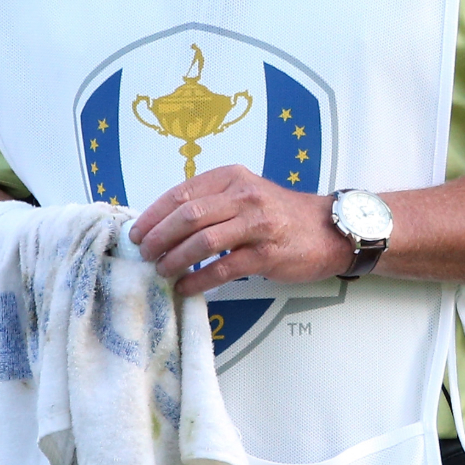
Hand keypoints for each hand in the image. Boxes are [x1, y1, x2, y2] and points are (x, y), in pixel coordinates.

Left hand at [130, 166, 351, 294]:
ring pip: (203, 242)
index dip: (154, 214)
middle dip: (159, 237)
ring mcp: (257, 224)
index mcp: (232, 178)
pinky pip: (224, 268)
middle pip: (188, 216)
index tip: (137, 232)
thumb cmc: (279, 213)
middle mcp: (244, 196)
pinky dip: (199, 280)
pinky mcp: (267, 254)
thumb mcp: (245, 193)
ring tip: (162, 271)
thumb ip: (210, 202)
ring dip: (175, 259)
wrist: (327, 230)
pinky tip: (186, 286)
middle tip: (145, 254)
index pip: (182, 193)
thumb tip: (162, 224)